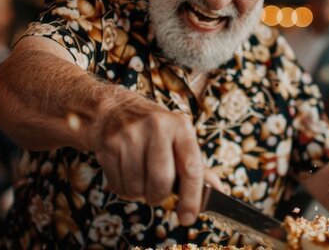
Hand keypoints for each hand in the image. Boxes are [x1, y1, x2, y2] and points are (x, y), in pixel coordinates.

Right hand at [89, 94, 222, 225]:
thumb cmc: (156, 130)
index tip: (188, 217)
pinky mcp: (109, 145)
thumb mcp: (180, 139)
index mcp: (180, 127)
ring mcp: (130, 135)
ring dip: (139, 194)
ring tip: (141, 180)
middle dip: (159, 197)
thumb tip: (218, 192)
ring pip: (137, 187)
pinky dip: (124, 190)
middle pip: (161, 181)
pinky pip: (118, 186)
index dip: (192, 197)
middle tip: (157, 194)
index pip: (191, 167)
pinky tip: (127, 175)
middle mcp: (156, 127)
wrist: (117, 110)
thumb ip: (198, 167)